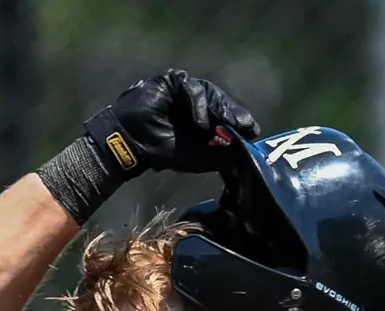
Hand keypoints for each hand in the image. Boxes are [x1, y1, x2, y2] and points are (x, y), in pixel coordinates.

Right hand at [87, 69, 259, 175]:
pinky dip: (198, 106)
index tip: (252, 131)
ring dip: (219, 110)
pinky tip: (201, 123)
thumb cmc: (162, 151)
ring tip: (227, 125)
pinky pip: (192, 89)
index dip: (238, 121)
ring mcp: (182, 89)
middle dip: (233, 114)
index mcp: (201, 117)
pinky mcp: (171, 80)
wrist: (132, 144)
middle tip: (245, 126)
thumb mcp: (199, 156)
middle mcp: (193, 101)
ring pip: (209, 93)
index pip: (224, 114)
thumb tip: (245, 154)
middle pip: (220, 101)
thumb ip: (221, 153)